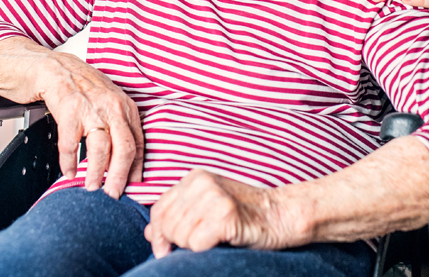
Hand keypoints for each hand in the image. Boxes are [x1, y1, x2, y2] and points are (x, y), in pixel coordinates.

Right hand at [33, 52, 144, 198]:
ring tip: (92, 187)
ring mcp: (91, 108)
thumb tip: (124, 157)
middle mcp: (112, 106)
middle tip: (114, 194)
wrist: (52, 66)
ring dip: (96, 173)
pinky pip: (70, 145)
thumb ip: (118, 122)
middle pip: (124, 148)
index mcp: (125, 106)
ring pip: (100, 149)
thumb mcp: (108, 99)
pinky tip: (69, 172)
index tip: (135, 184)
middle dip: (120, 176)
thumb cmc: (80, 84)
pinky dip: (69, 163)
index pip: (138, 141)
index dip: (137, 167)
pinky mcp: (69, 111)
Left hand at [144, 170, 302, 256]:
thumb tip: (149, 232)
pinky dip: (205, 249)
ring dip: (193, 246)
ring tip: (213, 240)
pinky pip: (196, 244)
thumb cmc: (243, 215)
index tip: (163, 250)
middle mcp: (201, 183)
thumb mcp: (206, 208)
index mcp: (194, 178)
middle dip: (176, 243)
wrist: (280, 215)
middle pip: (167, 225)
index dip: (157, 234)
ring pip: (180, 236)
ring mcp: (214, 197)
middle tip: (197, 245)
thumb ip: (179, 215)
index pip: (158, 210)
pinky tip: (221, 241)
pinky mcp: (225, 215)